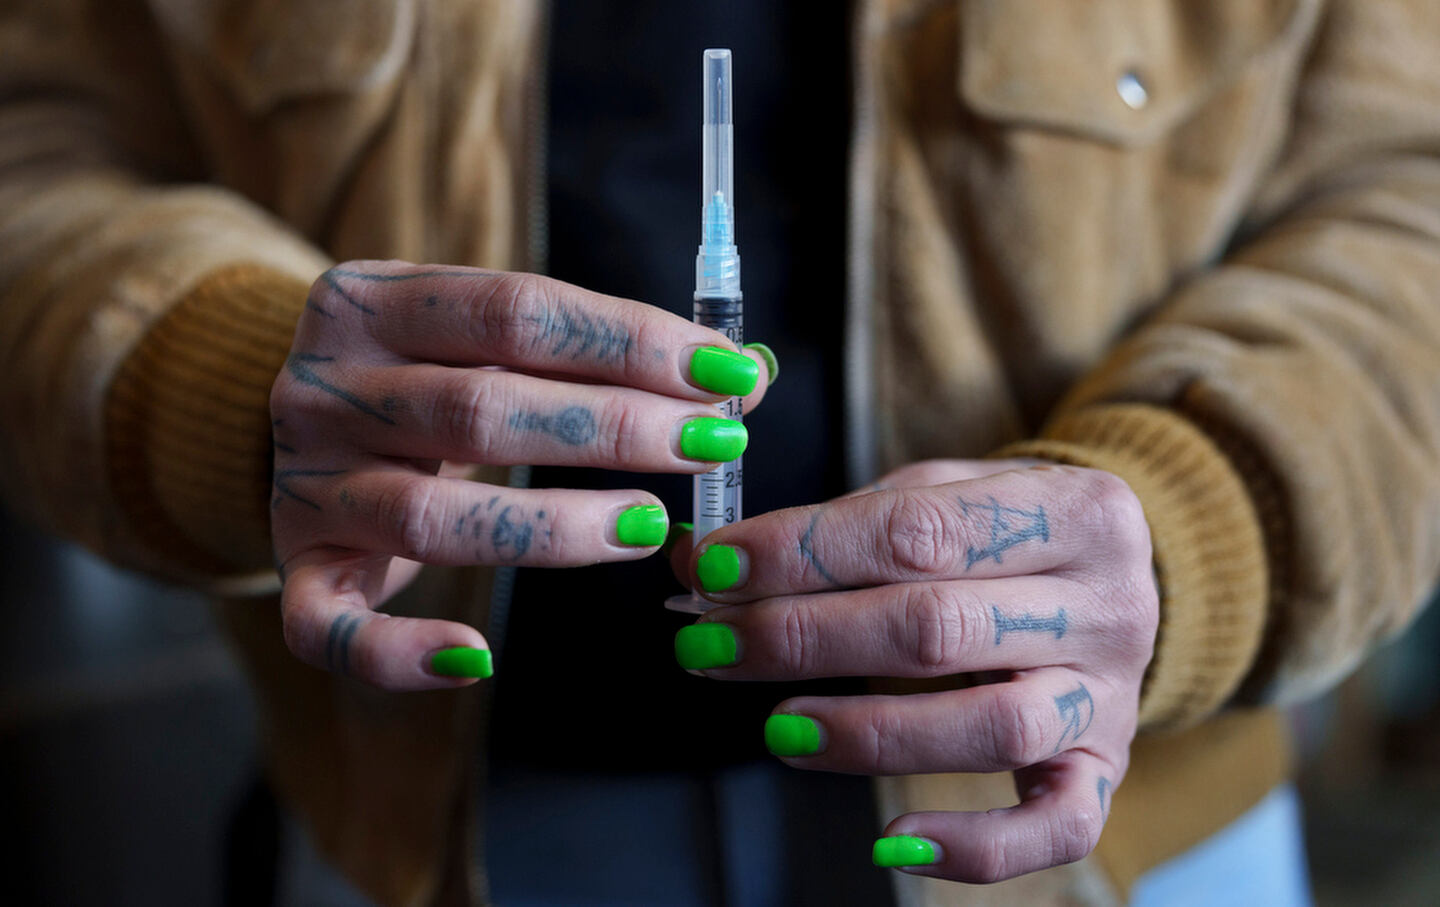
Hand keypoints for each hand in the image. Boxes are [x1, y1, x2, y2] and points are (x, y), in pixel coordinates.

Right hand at [271, 260, 769, 689]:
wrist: (297, 418)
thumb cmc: (433, 373)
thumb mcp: (496, 338)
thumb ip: (610, 349)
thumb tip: (754, 372)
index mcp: (370, 300)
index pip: (518, 310)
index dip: (632, 342)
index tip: (727, 377)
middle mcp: (321, 387)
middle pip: (480, 409)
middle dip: (614, 429)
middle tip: (714, 446)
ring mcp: (300, 483)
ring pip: (429, 518)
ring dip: (553, 527)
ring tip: (650, 527)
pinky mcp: (295, 568)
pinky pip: (329, 628)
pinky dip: (401, 652)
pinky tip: (479, 655)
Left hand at [670, 460, 1156, 881]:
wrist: (1108, 579)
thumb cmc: (999, 534)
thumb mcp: (939, 495)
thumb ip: (831, 526)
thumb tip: (700, 564)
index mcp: (1073, 507)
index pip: (917, 529)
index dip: (803, 552)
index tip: (712, 569)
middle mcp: (1109, 600)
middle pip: (938, 628)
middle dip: (805, 640)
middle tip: (711, 646)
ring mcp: (1112, 694)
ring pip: (990, 727)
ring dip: (866, 733)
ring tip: (778, 726)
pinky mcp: (1105, 771)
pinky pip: (1056, 828)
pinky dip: (976, 846)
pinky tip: (894, 838)